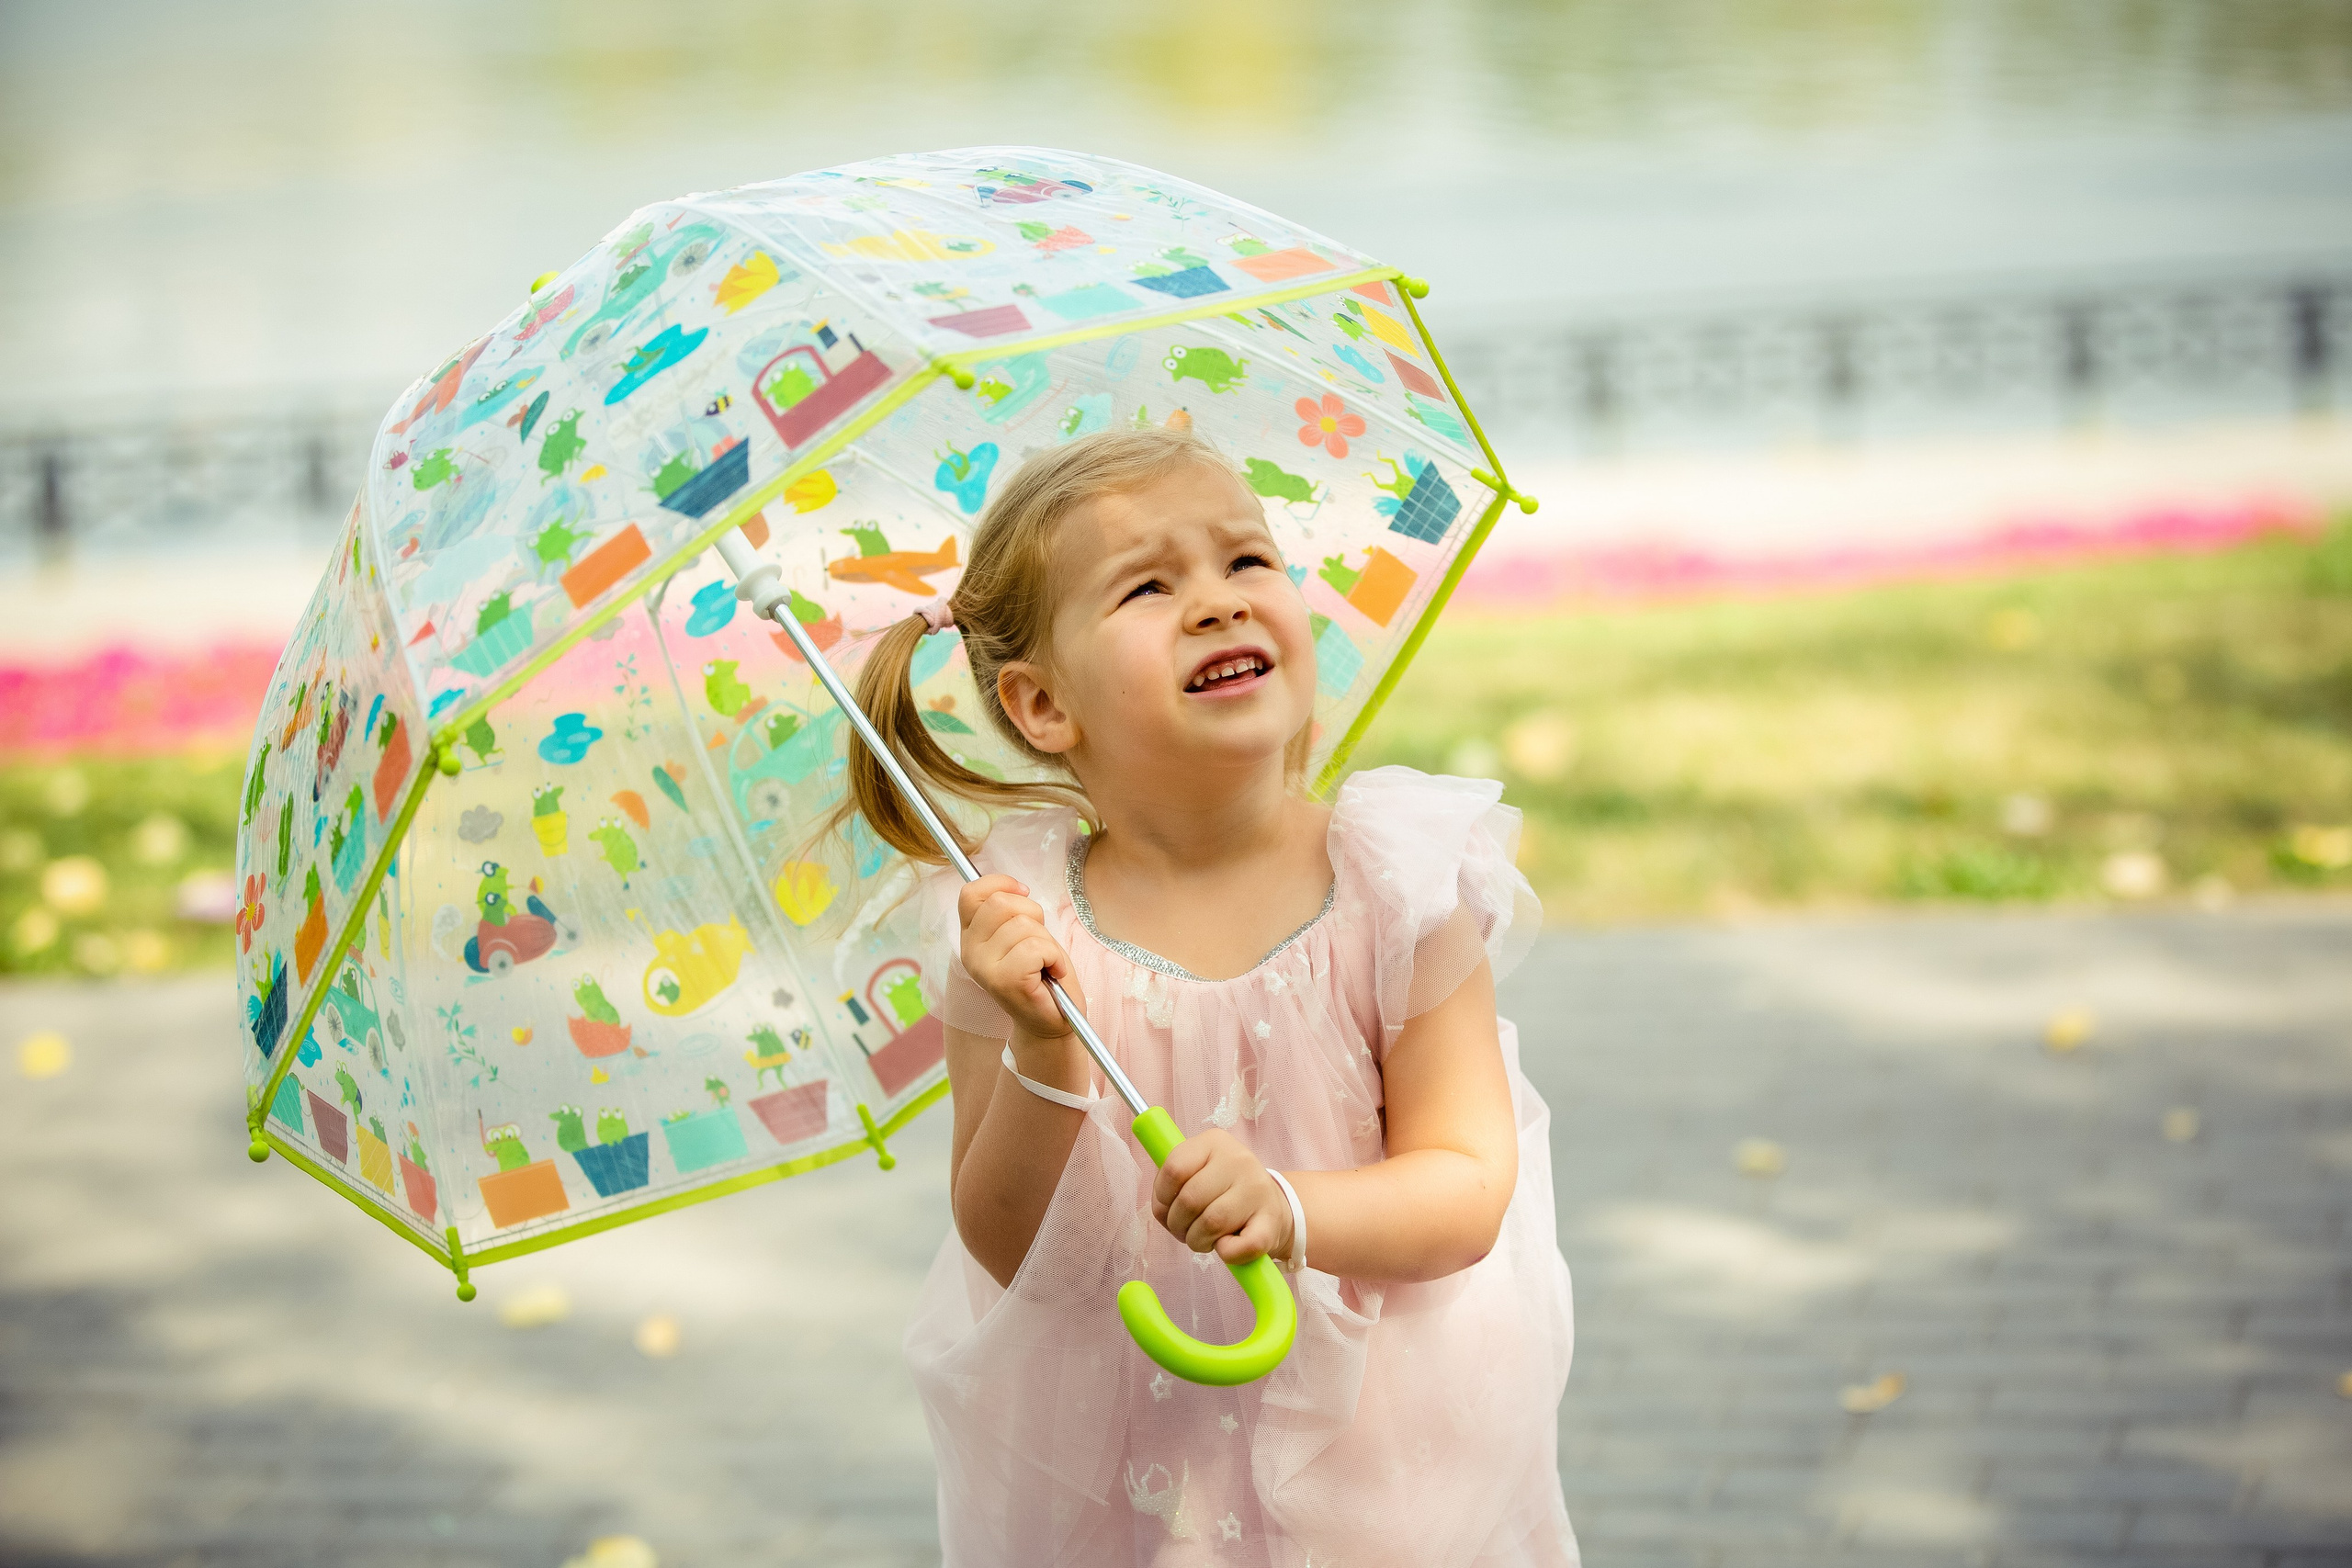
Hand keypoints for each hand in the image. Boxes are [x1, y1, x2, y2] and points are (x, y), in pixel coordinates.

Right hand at [958, 874, 1084, 1043]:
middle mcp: (971, 952)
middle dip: (1032, 914)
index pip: (970, 893)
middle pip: (1000, 903)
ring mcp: (985, 968)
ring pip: (1023, 925)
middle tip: (1039, 940)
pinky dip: (1054, 957)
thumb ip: (1010, 911)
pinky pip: (1036, 948)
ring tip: (1045, 962)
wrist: (1051, 1022)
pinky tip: (1052, 972)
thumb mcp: (1022, 934)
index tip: (1023, 893)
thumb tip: (1017, 887)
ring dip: (1046, 941)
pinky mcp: (1006, 982)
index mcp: (971, 937)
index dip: (1000, 883)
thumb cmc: (1041, 975)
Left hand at [1152, 1129, 1293, 1265]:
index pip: (1173, 1169)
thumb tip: (1162, 1208)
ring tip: (1203, 1239)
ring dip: (1197, 1241)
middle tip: (1184, 1230)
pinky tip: (1226, 1247)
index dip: (1162, 1196)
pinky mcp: (1271, 1221)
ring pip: (1211, 1224)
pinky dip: (1226, 1254)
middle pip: (1189, 1200)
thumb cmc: (1223, 1190)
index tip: (1168, 1207)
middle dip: (1177, 1225)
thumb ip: (1173, 1181)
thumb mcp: (1198, 1171)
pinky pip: (1240, 1246)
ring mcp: (1258, 1189)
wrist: (1272, 1204)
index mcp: (1214, 1142)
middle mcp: (1239, 1159)